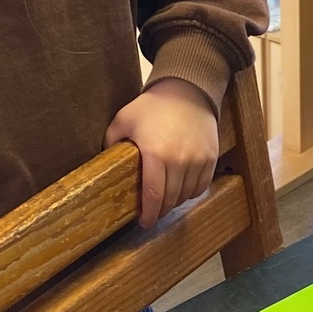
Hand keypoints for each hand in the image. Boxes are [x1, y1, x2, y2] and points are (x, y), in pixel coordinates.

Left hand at [104, 78, 218, 227]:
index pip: (153, 195)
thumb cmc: (153, 106)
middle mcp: (180, 160)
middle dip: (160, 210)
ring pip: (187, 195)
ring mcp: (198, 160)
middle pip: (170, 199)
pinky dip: (191, 191)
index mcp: (156, 154)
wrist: (187, 90)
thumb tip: (101, 163)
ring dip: (175, 201)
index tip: (143, 221)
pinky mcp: (211, 157)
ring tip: (165, 200)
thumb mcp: (123, 119)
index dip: (148, 213)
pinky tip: (181, 189)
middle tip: (151, 214)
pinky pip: (201, 185)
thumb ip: (110, 142)